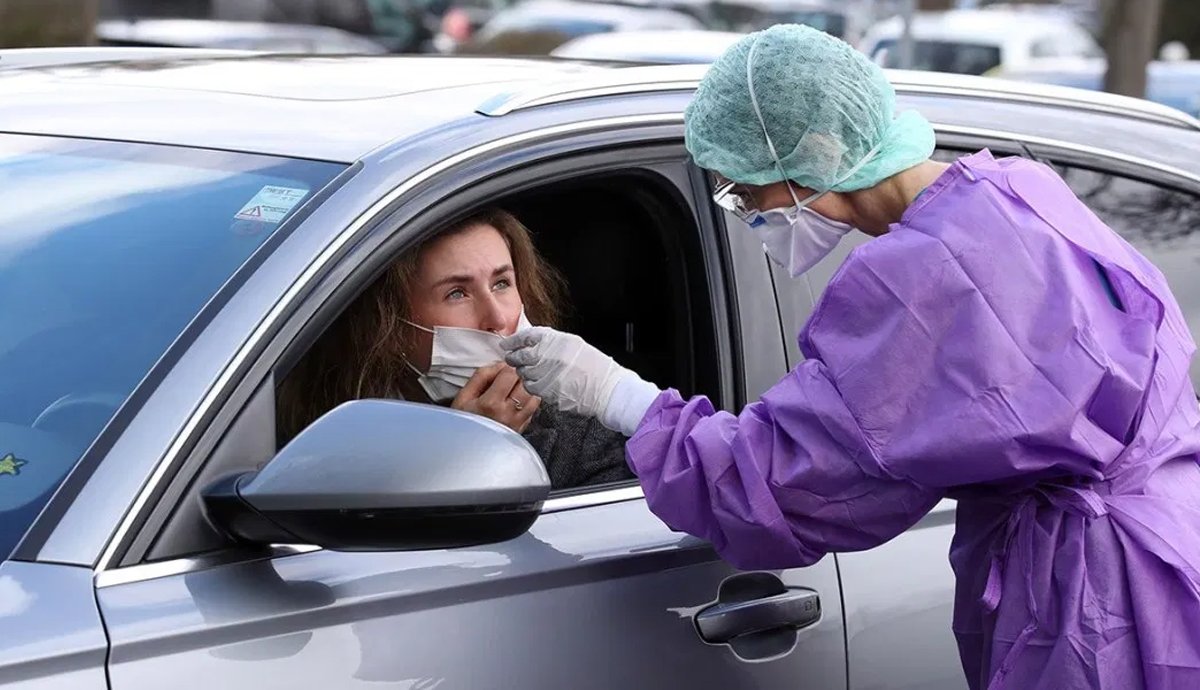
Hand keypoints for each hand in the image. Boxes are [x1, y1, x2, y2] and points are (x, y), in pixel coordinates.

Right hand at [451, 362, 540, 433]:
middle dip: (519, 376)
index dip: (508, 366)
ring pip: (534, 396)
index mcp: (491, 403)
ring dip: (527, 388)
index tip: (502, 369)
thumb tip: (500, 364)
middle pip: (525, 383)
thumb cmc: (463, 422)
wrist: (466, 449)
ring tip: (515, 388)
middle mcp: (508, 413)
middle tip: (510, 377)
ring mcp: (518, 422)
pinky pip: (534, 409)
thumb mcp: (464, 396)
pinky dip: (529, 401)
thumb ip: (481, 376)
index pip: (510, 374)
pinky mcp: (522, 428)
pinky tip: (518, 400)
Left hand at [500, 327, 629, 418]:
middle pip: (520, 356)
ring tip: (530, 371)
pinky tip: (538, 382)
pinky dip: (531, 384)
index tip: (507, 344)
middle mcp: (547, 356)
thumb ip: (550, 341)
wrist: (606, 388)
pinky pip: (531, 387)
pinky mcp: (547, 391)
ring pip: (523, 373)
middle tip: (511, 358)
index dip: (513, 341)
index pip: (525, 337)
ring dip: (523, 372)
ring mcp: (546, 375)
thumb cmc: (593, 365)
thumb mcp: (572, 343)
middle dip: (513, 357)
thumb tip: (530, 342)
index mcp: (554, 341)